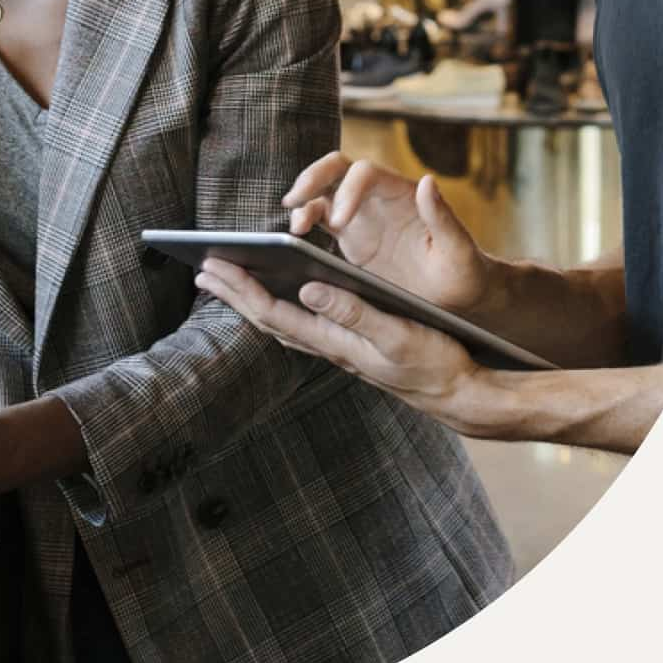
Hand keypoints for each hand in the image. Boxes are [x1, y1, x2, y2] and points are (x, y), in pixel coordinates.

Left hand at [195, 259, 484, 430]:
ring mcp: (338, 350)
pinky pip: (301, 325)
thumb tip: (307, 289)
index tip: (213, 267)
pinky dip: (279, 307)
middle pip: (267, 318)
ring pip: (280, 322)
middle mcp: (329, 347)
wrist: (461, 395)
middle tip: (202, 271)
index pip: (274, 312)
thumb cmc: (435, 363)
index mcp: (335, 341)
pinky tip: (276, 297)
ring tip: (226, 281)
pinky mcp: (350, 348)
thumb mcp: (398, 334)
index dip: (241, 289)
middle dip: (233, 293)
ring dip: (250, 300)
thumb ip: (353, 312)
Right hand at [283, 152, 489, 314]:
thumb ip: (444, 217)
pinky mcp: (348, 238)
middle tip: (295, 201)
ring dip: (303, 202)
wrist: (457, 299)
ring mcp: (360, 216)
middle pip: (336, 168)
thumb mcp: (460, 251)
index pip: (365, 173)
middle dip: (312, 178)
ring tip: (292, 229)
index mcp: (403, 194)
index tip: (340, 223)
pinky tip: (294, 241)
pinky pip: (318, 221)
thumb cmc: (464, 274)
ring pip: (322, 192)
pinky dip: (302, 225)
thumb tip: (427, 180)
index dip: (348, 191)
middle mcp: (378, 198)